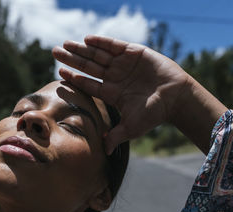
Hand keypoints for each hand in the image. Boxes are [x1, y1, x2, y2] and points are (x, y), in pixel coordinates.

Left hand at [52, 35, 190, 154]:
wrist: (177, 98)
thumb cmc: (155, 113)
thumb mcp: (132, 127)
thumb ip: (117, 136)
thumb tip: (104, 151)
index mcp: (111, 93)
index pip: (88, 84)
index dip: (74, 78)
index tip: (60, 73)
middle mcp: (114, 77)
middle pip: (88, 66)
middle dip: (71, 59)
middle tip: (54, 52)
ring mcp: (123, 65)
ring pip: (98, 54)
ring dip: (81, 49)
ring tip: (65, 44)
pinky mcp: (134, 53)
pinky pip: (114, 46)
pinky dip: (101, 42)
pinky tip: (86, 39)